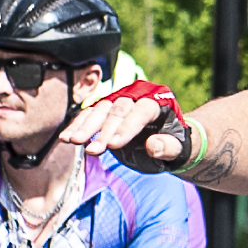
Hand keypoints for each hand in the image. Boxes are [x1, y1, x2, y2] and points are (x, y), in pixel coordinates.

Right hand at [67, 79, 194, 172]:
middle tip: (94, 150)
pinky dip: (77, 126)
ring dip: (85, 127)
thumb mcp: (180, 149)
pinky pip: (89, 115)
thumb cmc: (176, 143)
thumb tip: (153, 146)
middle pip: (117, 111)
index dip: (127, 127)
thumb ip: (170, 148)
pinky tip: (66, 138)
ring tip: (74, 141)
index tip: (114, 145)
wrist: (168, 138)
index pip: (141, 112)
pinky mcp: (105, 110)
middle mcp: (136, 97)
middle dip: (104, 131)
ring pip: (100, 111)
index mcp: (157, 102)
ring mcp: (118, 102)